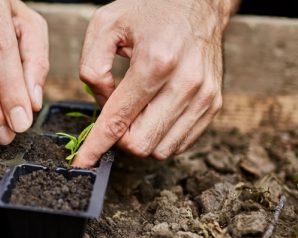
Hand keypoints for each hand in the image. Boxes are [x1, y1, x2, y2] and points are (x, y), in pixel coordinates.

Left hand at [73, 0, 238, 166]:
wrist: (199, 1)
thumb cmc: (150, 11)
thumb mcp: (106, 24)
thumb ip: (92, 66)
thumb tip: (101, 102)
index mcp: (155, 62)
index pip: (119, 120)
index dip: (96, 145)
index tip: (83, 161)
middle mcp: (185, 83)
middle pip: (140, 143)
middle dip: (119, 138)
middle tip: (114, 116)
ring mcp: (204, 96)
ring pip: (161, 149)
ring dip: (140, 138)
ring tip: (136, 110)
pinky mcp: (213, 104)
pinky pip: (180, 143)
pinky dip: (160, 136)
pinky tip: (153, 114)